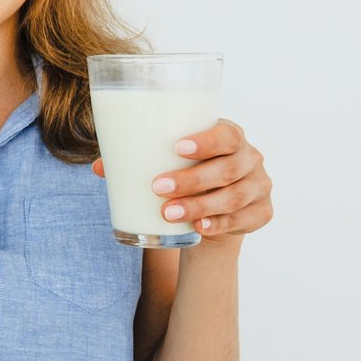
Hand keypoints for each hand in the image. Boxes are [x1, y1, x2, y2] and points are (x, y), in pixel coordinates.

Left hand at [91, 118, 272, 242]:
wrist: (215, 208)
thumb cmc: (188, 174)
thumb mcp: (169, 163)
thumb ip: (137, 160)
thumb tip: (99, 167)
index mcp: (230, 135)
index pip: (225, 134)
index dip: (206, 141)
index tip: (176, 148)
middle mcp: (250, 157)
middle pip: (228, 168)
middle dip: (192, 179)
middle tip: (158, 188)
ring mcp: (259, 185)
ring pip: (233, 197)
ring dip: (200, 205)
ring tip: (168, 213)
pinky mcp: (262, 212)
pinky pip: (242, 219)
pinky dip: (219, 223)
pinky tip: (199, 226)